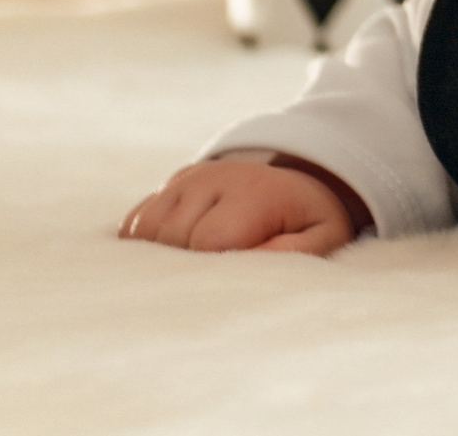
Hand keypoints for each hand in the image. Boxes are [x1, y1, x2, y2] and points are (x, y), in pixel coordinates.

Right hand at [119, 158, 358, 255]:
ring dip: (159, 256)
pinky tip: (170, 256)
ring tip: (193, 268)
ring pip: (145, 229)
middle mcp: (214, 176)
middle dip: (186, 266)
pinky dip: (143, 245)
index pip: (208, 239)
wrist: (296, 184)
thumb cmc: (307, 221)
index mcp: (254, 191)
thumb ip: (294, 253)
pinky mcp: (170, 185)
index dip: (213, 270)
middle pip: (172, 236)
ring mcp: (187, 178)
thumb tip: (250, 266)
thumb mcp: (322, 237)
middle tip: (211, 279)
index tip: (229, 282)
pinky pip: (135, 223)